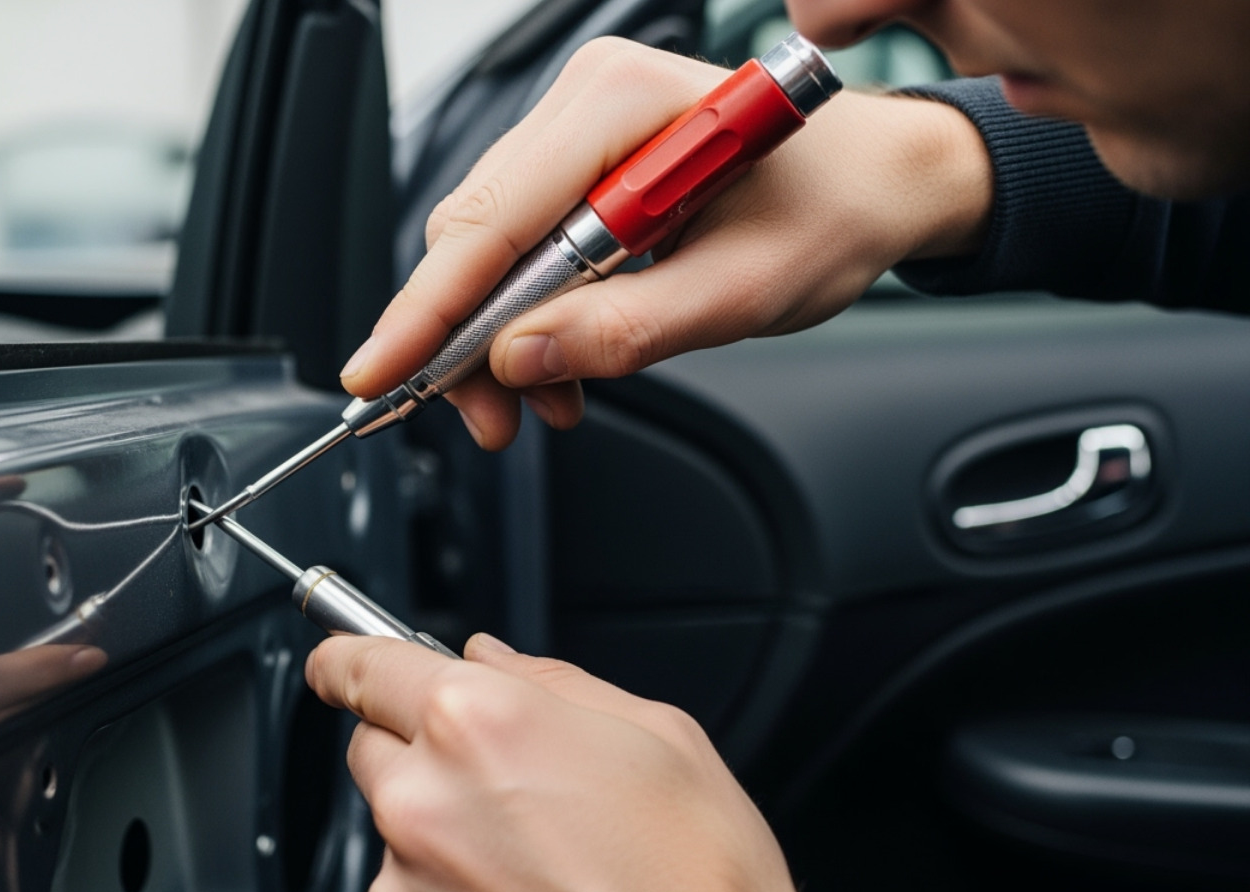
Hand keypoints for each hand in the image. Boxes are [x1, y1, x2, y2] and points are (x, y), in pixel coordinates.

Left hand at [304, 633, 830, 891]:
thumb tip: (490, 658)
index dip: (346, 658)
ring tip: (542, 867)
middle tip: (507, 784)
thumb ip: (549, 680)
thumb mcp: (655, 734)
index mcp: (477, 724)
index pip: (361, 666)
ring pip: (396, 837)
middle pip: (374, 751)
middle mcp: (423, 804)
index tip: (337, 663)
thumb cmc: (701, 884)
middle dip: (421, 753)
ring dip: (443, 837)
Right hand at [339, 37, 991, 449]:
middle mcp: (586, 102)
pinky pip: (525, 247)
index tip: (379, 374)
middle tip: (493, 422)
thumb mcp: (741, 289)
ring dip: (503, 340)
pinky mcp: (584, 164)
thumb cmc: (833, 207)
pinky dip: (532, 317)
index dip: (426, 310)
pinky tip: (562, 362)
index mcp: (620, 106)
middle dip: (468, 342)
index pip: (490, 222)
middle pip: (475, 238)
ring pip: (491, 251)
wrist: (879, 179)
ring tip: (545, 406)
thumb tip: (522, 360)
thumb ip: (628, 329)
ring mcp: (580, 130)